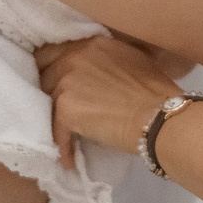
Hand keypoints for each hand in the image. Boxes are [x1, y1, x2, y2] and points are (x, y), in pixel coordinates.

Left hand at [38, 35, 180, 165]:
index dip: (52, 66)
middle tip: (55, 108)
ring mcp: (66, 82)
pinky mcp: (64, 109)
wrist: (159, 117)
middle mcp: (74, 56)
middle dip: (47, 90)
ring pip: (46, 101)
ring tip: (64, 133)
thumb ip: (105, 59)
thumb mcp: (130, 59)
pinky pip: (56, 129)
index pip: (55, 50)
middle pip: (44, 73)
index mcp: (91, 42)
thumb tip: (97, 73)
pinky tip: (69, 160)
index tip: (54, 80)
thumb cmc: (156, 91)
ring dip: (54, 117)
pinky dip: (63, 146)